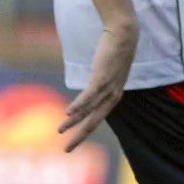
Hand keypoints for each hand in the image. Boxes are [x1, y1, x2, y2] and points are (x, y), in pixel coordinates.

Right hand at [60, 18, 136, 149]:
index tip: (72, 141)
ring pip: (89, 109)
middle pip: (94, 121)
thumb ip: (99, 83)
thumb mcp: (108, 72)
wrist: (124, 34)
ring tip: (60, 129)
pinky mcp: (102, 76)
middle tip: (67, 149)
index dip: (84, 131)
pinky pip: (89, 94)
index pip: (97, 119)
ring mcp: (107, 87)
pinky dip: (79, 104)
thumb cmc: (115, 51)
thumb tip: (90, 88)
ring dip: (74, 121)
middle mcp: (112, 95)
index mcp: (113, 96)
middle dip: (79, 136)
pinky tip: (68, 112)